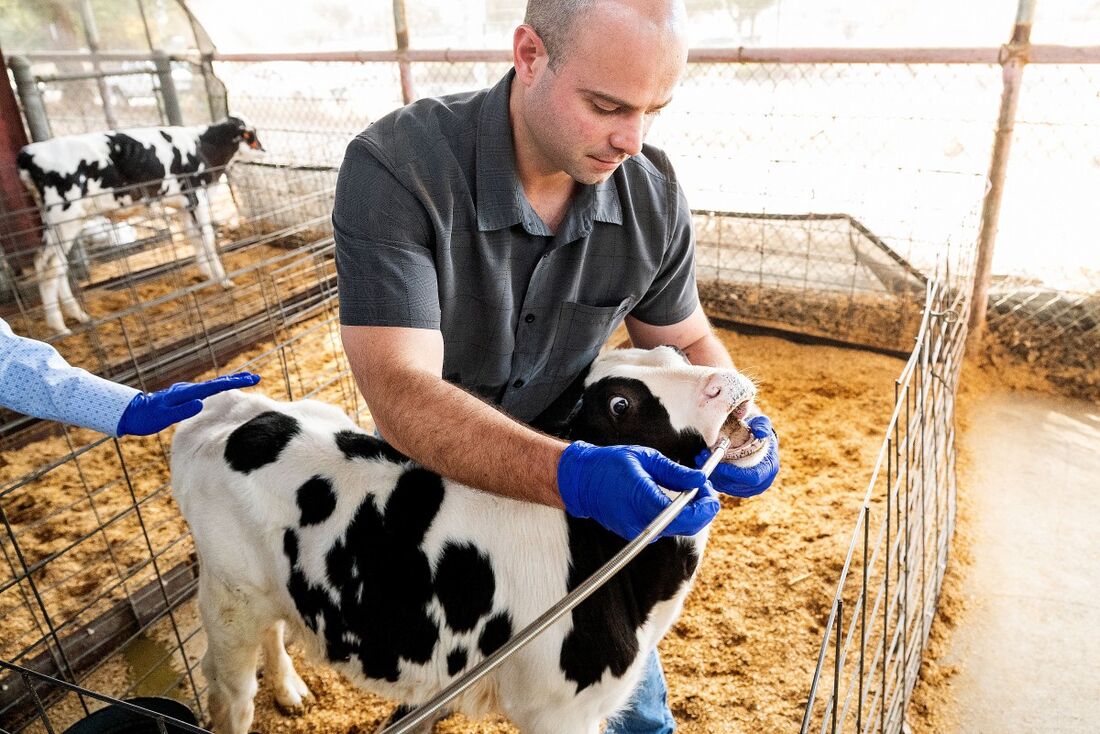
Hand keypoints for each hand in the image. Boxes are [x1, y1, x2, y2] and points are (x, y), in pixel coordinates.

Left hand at [116, 372, 260, 435]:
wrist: (130, 413)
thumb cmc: (146, 417)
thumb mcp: (163, 416)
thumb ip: (182, 410)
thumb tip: (200, 403)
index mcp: (187, 393)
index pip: (216, 386)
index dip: (235, 382)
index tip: (252, 379)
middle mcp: (188, 389)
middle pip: (217, 382)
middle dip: (237, 379)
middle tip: (255, 377)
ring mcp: (186, 392)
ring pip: (212, 386)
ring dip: (229, 382)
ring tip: (245, 381)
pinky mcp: (183, 396)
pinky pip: (205, 391)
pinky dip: (218, 388)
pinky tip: (221, 390)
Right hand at [557, 441, 719, 539]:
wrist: (580, 480)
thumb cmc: (610, 464)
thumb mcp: (645, 458)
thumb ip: (675, 471)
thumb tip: (700, 478)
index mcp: (643, 499)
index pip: (685, 515)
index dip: (705, 506)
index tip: (711, 491)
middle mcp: (640, 521)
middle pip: (686, 526)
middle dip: (703, 509)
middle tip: (705, 487)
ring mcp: (636, 531)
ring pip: (677, 528)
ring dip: (690, 512)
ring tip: (690, 489)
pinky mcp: (634, 534)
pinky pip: (664, 528)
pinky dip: (676, 516)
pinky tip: (675, 499)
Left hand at [697, 415, 778, 497]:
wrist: (753, 441)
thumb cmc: (757, 432)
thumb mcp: (761, 424)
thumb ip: (762, 425)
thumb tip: (761, 432)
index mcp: (768, 470)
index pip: (752, 478)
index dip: (735, 473)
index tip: (720, 463)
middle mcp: (759, 483)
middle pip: (735, 485)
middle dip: (718, 472)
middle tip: (703, 456)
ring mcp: (746, 488)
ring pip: (726, 487)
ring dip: (711, 473)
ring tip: (700, 457)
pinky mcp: (735, 488)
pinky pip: (721, 486)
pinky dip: (710, 476)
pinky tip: (703, 462)